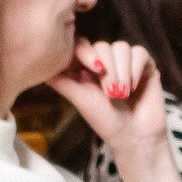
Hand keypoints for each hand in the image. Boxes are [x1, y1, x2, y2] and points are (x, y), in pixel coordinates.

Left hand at [50, 40, 164, 159]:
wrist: (135, 136)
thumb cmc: (105, 121)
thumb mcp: (80, 99)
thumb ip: (62, 80)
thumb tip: (38, 66)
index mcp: (86, 69)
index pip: (82, 45)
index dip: (86, 53)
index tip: (95, 70)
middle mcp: (104, 63)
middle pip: (103, 46)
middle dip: (108, 71)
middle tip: (111, 94)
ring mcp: (124, 63)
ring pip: (121, 47)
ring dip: (122, 72)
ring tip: (122, 94)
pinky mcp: (144, 65)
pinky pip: (139, 52)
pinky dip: (135, 69)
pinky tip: (134, 87)